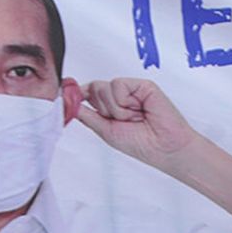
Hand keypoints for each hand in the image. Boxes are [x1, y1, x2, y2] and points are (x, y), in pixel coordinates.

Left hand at [77, 79, 199, 173]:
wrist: (165, 148)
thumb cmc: (142, 144)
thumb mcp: (105, 131)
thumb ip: (86, 114)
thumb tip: (68, 100)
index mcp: (110, 108)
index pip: (87, 93)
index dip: (77, 94)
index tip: (66, 94)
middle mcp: (119, 97)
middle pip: (93, 88)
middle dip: (103, 109)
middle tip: (122, 121)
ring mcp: (131, 90)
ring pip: (103, 87)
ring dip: (115, 109)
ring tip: (134, 117)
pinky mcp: (141, 85)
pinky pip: (118, 84)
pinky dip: (124, 101)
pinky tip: (139, 109)